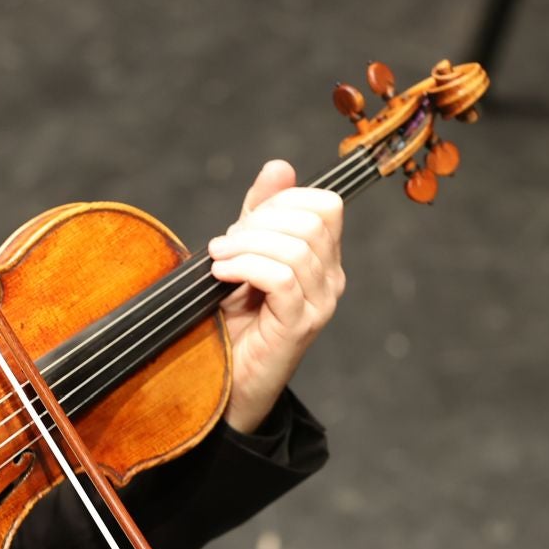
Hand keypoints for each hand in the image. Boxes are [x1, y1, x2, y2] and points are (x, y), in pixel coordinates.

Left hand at [206, 161, 344, 432]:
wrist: (226, 383)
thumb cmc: (234, 321)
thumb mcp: (244, 254)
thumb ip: (261, 213)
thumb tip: (280, 166)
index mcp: (323, 260)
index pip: (326, 206)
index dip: (283, 201)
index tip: (245, 223)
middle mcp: (330, 280)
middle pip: (312, 221)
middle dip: (260, 222)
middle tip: (225, 245)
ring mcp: (319, 305)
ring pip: (296, 248)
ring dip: (246, 246)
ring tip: (217, 260)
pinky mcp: (298, 326)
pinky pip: (281, 278)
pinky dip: (245, 268)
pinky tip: (221, 275)